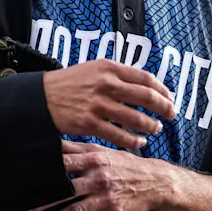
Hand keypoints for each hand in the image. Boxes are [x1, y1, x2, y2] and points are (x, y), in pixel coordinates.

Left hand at [25, 141, 169, 210]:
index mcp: (94, 162)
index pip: (65, 165)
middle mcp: (98, 180)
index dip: (46, 171)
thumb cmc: (125, 164)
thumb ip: (78, 149)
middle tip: (25, 209)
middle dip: (44, 201)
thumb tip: (54, 141)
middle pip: (66, 191)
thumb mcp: (103, 151)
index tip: (27, 178)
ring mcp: (106, 199)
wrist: (154, 181)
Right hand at [43, 59, 175, 148]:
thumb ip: (117, 75)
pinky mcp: (89, 123)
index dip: (162, 90)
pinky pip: (119, 135)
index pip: (146, 78)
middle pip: (147, 97)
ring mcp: (98, 104)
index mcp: (109, 67)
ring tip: (156, 129)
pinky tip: (139, 142)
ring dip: (150, 126)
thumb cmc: (69, 83)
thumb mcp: (93, 69)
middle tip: (171, 115)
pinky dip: (133, 141)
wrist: (41, 97)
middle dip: (164, 108)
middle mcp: (106, 84)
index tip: (169, 98)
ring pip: (136, 119)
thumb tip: (143, 85)